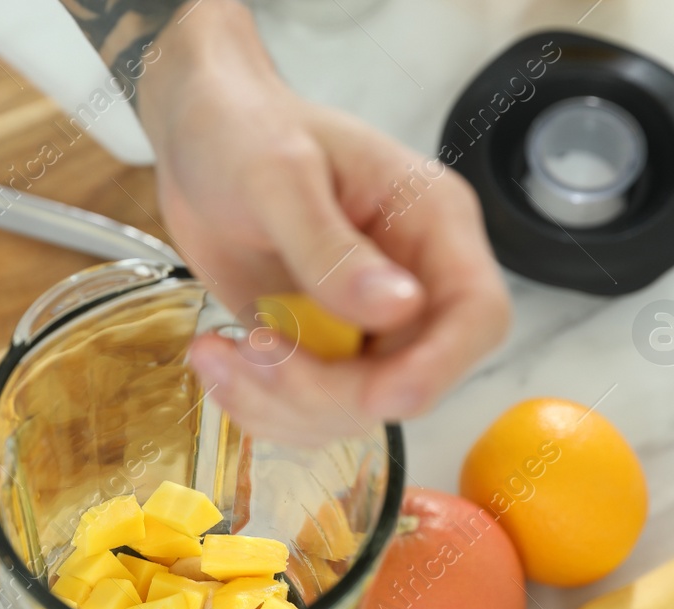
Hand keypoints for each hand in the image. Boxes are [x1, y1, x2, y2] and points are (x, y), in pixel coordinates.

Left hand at [138, 0, 509, 442]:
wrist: (196, 141)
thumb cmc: (244, 132)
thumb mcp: (280, 177)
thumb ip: (330, 246)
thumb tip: (398, 307)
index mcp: (431, 227)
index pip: (478, 315)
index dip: (439, 367)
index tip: (378, 394)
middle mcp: (411, 284)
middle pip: (409, 381)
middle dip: (327, 392)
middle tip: (251, 350)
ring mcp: (362, 325)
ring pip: (352, 411)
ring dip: (278, 404)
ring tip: (214, 351)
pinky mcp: (316, 351)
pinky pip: (306, 413)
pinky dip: (258, 407)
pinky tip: (216, 360)